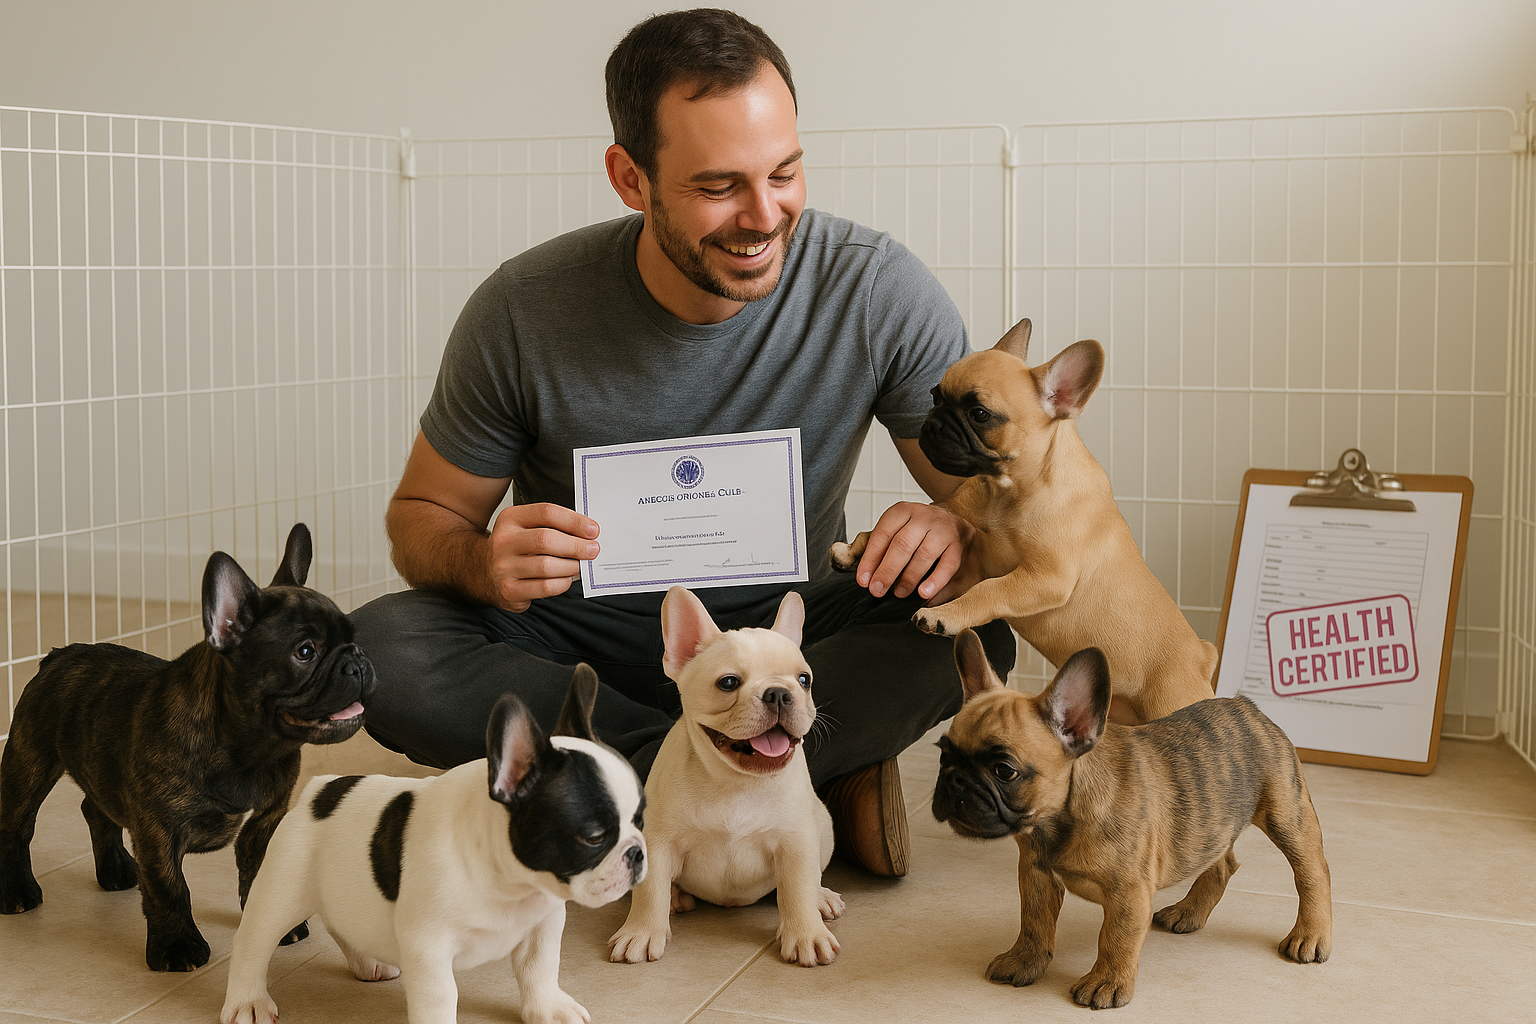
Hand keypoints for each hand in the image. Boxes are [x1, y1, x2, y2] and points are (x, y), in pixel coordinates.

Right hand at [487, 503, 599, 611]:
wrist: (483, 572)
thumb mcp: (526, 527)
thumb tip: (588, 534)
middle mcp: (503, 541)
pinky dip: (563, 583)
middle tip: (593, 550)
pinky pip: (545, 587)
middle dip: (576, 546)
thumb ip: (553, 526)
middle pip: (546, 540)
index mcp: (510, 519)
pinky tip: (567, 578)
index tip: (593, 530)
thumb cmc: (516, 548)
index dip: (574, 521)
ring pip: (547, 566)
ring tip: (581, 565)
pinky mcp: (510, 590)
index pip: (547, 513)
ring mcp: (504, 567)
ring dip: (572, 566)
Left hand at [853, 501, 975, 602]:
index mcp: (901, 511)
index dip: (870, 559)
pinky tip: (923, 593)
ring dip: (909, 577)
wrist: (952, 521)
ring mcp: (943, 528)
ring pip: (925, 554)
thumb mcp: (894, 531)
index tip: (863, 581)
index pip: (882, 534)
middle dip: (887, 570)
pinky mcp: (959, 544)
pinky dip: (935, 580)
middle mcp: (923, 516)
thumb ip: (873, 546)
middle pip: (902, 544)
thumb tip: (846, 561)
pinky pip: (948, 564)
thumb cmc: (916, 533)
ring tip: (899, 593)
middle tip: (877, 591)